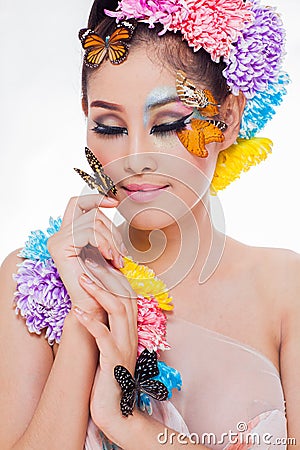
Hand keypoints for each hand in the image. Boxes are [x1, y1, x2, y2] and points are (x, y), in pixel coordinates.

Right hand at [47, 194, 128, 315]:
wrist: (95, 306)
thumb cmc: (103, 282)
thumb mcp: (106, 250)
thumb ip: (104, 230)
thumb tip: (112, 202)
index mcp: (69, 234)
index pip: (78, 203)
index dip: (96, 198)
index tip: (115, 202)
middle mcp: (60, 235)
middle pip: (91, 211)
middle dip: (112, 229)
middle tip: (121, 253)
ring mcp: (57, 240)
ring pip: (93, 221)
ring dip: (112, 240)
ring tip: (117, 260)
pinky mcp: (60, 247)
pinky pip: (89, 232)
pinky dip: (105, 243)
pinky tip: (109, 258)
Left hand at [73, 260, 137, 441]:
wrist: (115, 409)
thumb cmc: (109, 374)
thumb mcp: (110, 345)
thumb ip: (109, 325)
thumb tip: (96, 304)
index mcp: (130, 329)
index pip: (127, 295)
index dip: (114, 276)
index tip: (98, 261)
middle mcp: (131, 334)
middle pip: (125, 297)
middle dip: (108, 277)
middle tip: (90, 260)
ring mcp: (124, 347)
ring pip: (119, 312)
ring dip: (101, 293)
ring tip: (83, 279)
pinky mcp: (114, 362)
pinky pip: (105, 338)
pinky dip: (92, 322)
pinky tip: (79, 312)